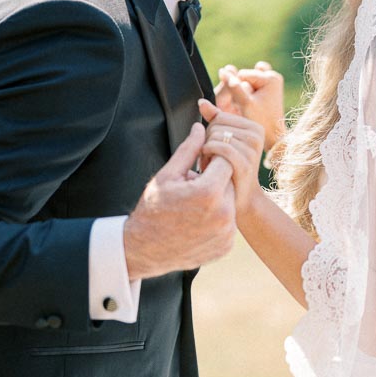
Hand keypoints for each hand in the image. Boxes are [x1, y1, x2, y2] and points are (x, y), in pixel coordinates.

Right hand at [124, 123, 235, 279]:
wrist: (144, 249)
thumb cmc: (153, 209)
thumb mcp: (167, 175)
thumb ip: (188, 150)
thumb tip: (200, 127)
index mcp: (209, 192)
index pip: (226, 160)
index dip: (213, 159)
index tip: (201, 164)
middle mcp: (223, 214)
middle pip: (230, 182)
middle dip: (215, 180)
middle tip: (193, 188)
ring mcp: (227, 233)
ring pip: (231, 203)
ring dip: (218, 200)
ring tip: (194, 208)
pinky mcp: (227, 246)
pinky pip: (229, 224)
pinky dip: (218, 220)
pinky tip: (197, 223)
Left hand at [198, 99, 264, 215]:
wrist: (240, 200)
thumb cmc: (228, 170)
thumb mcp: (223, 142)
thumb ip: (214, 120)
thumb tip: (201, 102)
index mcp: (254, 127)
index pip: (220, 117)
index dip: (209, 132)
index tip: (213, 148)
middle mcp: (257, 135)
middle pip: (217, 126)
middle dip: (207, 142)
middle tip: (210, 159)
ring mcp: (253, 148)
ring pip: (216, 136)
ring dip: (206, 151)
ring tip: (210, 164)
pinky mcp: (245, 162)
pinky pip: (219, 147)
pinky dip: (208, 155)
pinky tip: (207, 165)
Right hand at [215, 61, 285, 150]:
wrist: (273, 135)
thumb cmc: (261, 121)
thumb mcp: (245, 103)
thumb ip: (233, 86)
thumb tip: (222, 70)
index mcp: (270, 77)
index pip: (241, 74)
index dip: (237, 89)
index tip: (245, 103)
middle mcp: (273, 76)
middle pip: (245, 75)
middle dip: (241, 88)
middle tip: (248, 105)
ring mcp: (272, 81)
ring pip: (247, 79)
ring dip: (244, 89)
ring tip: (250, 103)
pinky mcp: (270, 87)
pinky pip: (252, 83)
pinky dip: (248, 90)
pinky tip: (252, 102)